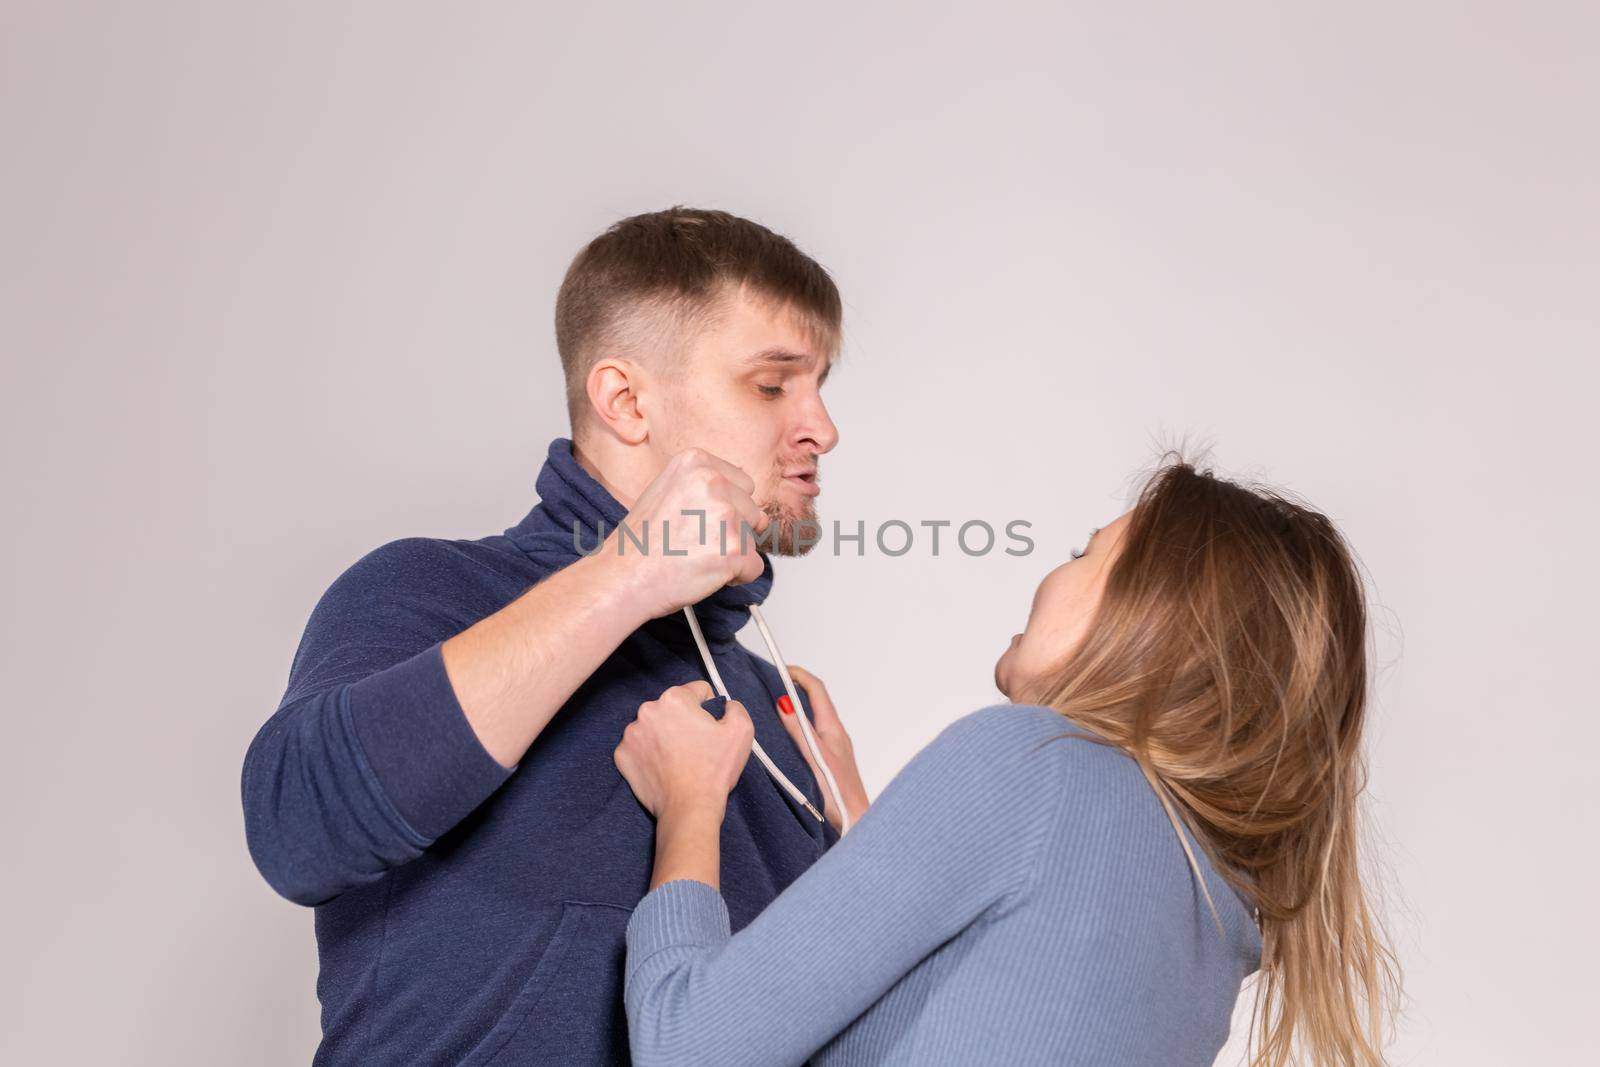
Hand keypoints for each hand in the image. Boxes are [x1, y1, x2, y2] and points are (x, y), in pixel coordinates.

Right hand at [599, 448, 770, 620]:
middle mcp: (713, 481)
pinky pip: (754, 567)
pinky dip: (737, 576)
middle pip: (752, 511)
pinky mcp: (733, 548)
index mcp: (696, 462)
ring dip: (732, 553)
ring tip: (696, 557)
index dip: (726, 508)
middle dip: (731, 531)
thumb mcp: (668, 492)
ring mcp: (725, 514)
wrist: (622, 576)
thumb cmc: (640, 542)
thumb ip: (708, 491)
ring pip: (752, 539)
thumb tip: (753, 509)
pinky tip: (706, 572)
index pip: (743, 484)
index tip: (700, 522)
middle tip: (695, 543)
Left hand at [614, 681, 754, 819]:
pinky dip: (650, 753)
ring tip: (679, 759)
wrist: (689, 808)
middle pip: (673, 708)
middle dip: (684, 721)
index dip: (709, 709)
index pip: (697, 691)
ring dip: (665, 736)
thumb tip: (724, 705)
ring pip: (655, 726)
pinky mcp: (622, 755)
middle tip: (695, 746)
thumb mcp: (741, 730)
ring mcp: (630, 734)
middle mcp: (647, 710)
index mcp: (674, 698)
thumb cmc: (714, 770)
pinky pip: (639, 746)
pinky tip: (663, 767)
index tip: (710, 728)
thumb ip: (734, 706)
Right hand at [777, 665, 870, 830]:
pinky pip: (814, 732)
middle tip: (776, 682)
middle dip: (797, 686)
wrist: (855, 819)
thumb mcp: (814, 757)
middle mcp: (836, 734)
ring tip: (777, 703)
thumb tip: (785, 703)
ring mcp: (834, 747)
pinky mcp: (830, 760)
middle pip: (817, 700)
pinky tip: (789, 735)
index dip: (800, 676)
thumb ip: (799, 731)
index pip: (817, 690)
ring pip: (816, 716)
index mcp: (833, 729)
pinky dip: (800, 724)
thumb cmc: (838, 793)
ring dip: (799, 705)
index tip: (782, 669)